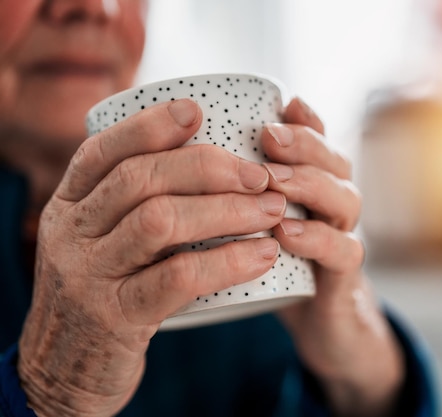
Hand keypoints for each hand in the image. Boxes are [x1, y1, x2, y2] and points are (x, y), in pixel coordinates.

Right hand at [18, 99, 283, 416]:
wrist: (63, 375)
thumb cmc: (102, 298)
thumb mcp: (100, 246)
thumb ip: (129, 208)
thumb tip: (198, 161)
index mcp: (68, 207)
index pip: (103, 151)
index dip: (150, 125)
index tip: (197, 112)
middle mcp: (70, 233)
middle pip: (139, 179)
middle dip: (207, 167)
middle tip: (259, 175)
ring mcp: (89, 275)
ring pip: (160, 221)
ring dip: (226, 209)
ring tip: (272, 209)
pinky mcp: (115, 318)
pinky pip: (177, 278)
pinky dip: (227, 260)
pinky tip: (263, 254)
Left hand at [262, 98, 403, 416]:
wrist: (318, 323)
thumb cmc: (277, 265)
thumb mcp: (253, 223)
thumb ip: (234, 192)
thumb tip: (187, 155)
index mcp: (315, 185)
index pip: (318, 141)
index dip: (303, 122)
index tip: (275, 107)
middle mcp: (333, 204)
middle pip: (335, 161)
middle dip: (304, 144)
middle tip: (268, 136)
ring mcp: (343, 237)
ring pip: (345, 198)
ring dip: (309, 184)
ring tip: (272, 181)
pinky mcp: (344, 276)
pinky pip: (344, 252)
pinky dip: (317, 239)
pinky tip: (284, 234)